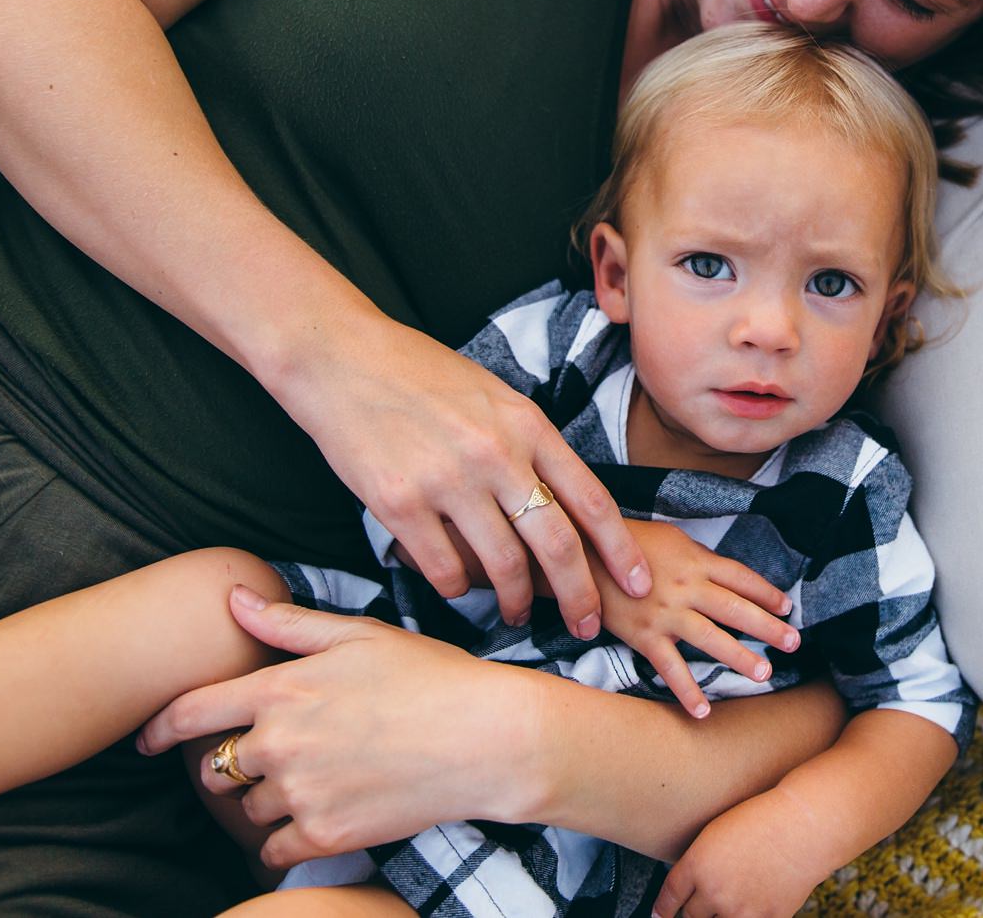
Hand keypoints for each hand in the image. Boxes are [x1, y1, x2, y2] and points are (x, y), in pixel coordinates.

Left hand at [136, 589, 552, 868]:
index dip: (160, 728)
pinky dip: (288, 839)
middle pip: (217, 768)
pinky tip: (319, 819)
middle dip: (233, 763)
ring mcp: (302, 793)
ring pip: (250, 808)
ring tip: (317, 781)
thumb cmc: (429, 676)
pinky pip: (276, 849)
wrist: (486, 739)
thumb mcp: (358, 634)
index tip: (147, 739)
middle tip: (277, 756)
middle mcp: (281, 744)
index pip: (192, 713)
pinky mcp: (327, 835)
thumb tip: (233, 598)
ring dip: (268, 799)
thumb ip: (287, 622)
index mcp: (283, 689)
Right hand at [275, 312, 648, 633]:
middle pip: (557, 545)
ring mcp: (447, 481)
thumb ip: (529, 446)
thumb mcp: (494, 397)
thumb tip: (563, 506)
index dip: (622, 550)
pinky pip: (444, 568)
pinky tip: (459, 587)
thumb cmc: (420, 375)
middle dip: (580, 595)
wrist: (342, 357)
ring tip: (515, 613)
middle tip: (587, 626)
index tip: (639, 583)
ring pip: (503, 566)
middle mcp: (495, 454)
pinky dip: (457, 588)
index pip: (591, 499)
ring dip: (515, 601)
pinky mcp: (399, 503)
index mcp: (527, 425)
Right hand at [599, 521, 798, 717]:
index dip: (766, 592)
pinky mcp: (643, 635)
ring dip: (740, 657)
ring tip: (765, 673)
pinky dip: (687, 691)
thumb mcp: (668, 539)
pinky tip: (703, 711)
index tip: (787, 606)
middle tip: (794, 642)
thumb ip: (697, 557)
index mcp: (694, 560)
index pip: (740, 577)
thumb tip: (722, 571)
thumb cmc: (625, 544)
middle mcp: (686, 586)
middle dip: (767, 626)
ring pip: (711, 638)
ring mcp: (666, 613)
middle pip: (735, 608)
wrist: (579, 555)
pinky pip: (670, 667)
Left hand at [652, 787, 835, 917]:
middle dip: (693, 912)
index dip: (661, 910)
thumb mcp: (718, 833)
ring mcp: (740, 910)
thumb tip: (691, 889)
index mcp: (697, 865)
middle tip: (698, 906)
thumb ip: (699, 863)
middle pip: (691, 917)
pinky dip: (747, 917)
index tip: (658, 916)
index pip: (669, 898)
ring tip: (727, 901)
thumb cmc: (762, 820)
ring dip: (718, 917)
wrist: (804, 827)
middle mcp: (713, 892)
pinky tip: (752, 905)